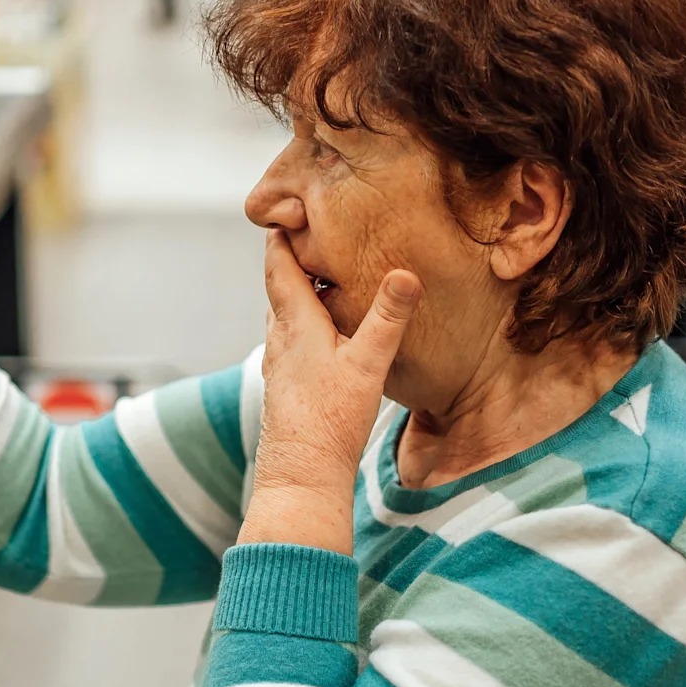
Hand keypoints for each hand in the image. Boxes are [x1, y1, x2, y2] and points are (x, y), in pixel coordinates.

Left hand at [241, 231, 421, 555]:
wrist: (301, 479)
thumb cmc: (330, 422)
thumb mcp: (367, 364)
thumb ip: (387, 319)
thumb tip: (406, 273)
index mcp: (294, 324)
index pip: (279, 266)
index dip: (282, 235)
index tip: (290, 207)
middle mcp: (279, 341)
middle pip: (281, 288)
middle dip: (295, 260)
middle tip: (316, 233)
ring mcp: (280, 367)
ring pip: (286, 317)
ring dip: (303, 294)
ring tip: (328, 278)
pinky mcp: (287, 390)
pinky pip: (294, 343)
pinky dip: (308, 325)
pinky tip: (328, 338)